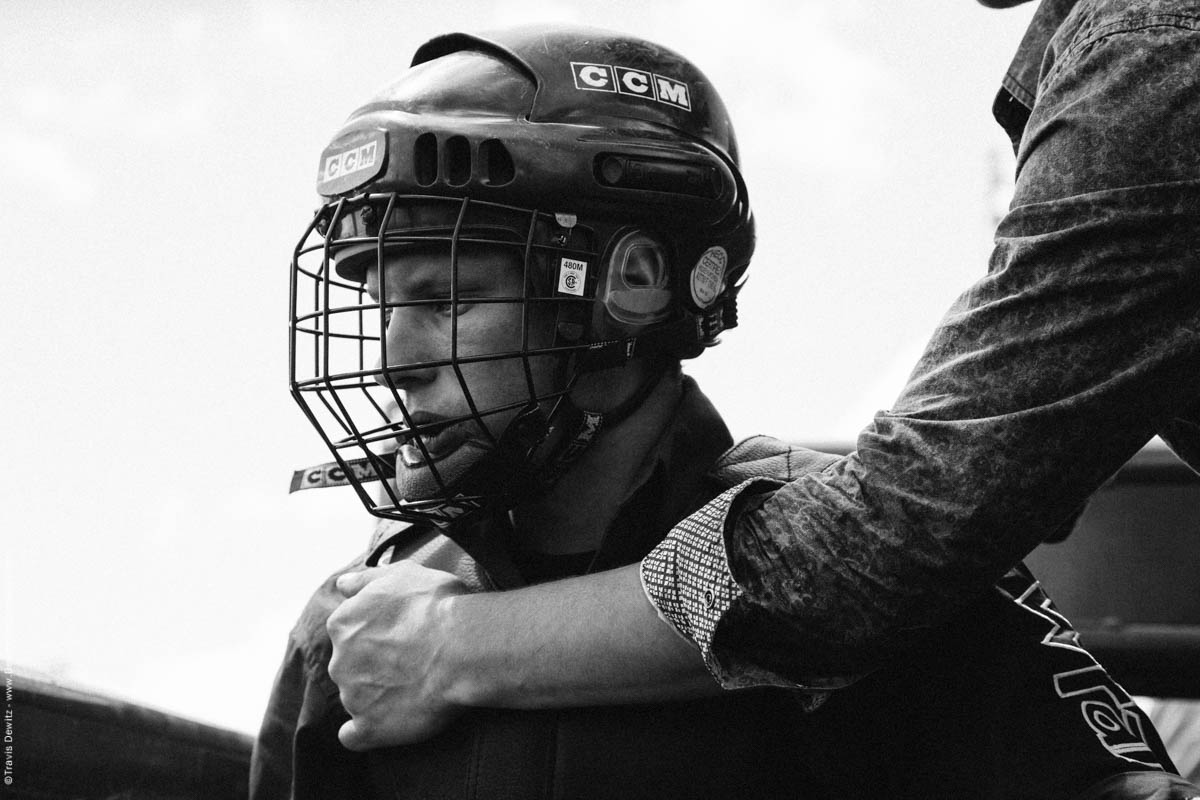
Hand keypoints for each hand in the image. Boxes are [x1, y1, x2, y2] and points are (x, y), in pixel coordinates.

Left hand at [327, 559, 469, 749]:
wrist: (461, 647)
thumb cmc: (437, 606)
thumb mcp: (401, 574)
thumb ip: (365, 579)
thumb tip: (342, 583)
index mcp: (343, 623)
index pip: (348, 632)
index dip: (375, 634)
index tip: (400, 635)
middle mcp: (340, 660)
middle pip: (350, 666)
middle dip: (373, 665)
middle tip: (411, 661)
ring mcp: (353, 696)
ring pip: (356, 697)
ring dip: (377, 694)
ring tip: (414, 687)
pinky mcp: (370, 727)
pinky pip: (354, 737)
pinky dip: (365, 732)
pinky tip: (384, 724)